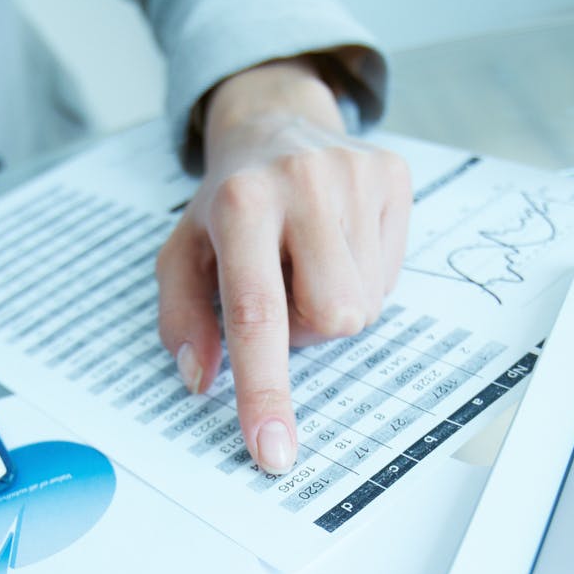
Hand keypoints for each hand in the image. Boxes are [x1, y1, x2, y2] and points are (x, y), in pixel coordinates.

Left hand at [155, 57, 410, 473]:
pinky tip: (336, 246)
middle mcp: (301, 182)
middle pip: (330, 318)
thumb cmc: (225, 205)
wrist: (274, 123)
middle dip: (306, 330)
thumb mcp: (182, 253)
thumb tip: (201, 378)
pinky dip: (362, 279)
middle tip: (282, 290)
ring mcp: (354, 175)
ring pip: (364, 305)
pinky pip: (390, 277)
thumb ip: (182, 318)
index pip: (257, 314)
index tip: (273, 451)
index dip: (265, 389)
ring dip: (332, 306)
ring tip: (307, 261)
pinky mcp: (392, 175)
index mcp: (240, 204)